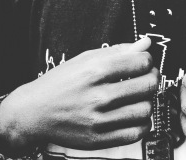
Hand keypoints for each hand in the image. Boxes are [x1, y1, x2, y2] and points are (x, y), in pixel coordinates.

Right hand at [0, 37, 158, 151]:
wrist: (34, 112)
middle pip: (147, 85)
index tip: (143, 62)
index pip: (141, 62)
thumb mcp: (86, 58)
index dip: (147, 60)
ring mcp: (99, 120)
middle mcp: (98, 96)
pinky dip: (142, 123)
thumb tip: (145, 44)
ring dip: (147, 101)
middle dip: (151, 78)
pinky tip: (133, 115)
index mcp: (96, 70)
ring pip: (145, 110)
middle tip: (145, 77)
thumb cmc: (60, 82)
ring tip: (138, 97)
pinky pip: (136, 133)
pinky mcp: (99, 139)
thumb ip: (118, 51)